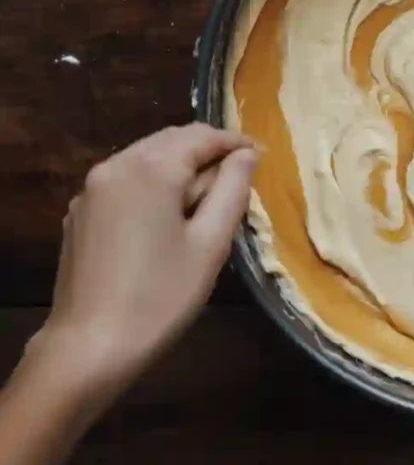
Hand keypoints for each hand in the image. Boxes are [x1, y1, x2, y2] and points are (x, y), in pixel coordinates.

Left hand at [32, 124, 256, 396]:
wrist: (90, 346)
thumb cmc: (161, 296)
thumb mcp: (210, 244)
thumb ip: (232, 190)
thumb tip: (246, 155)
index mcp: (150, 169)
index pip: (201, 136)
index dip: (236, 142)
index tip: (263, 156)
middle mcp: (115, 166)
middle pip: (171, 140)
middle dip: (208, 150)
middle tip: (242, 174)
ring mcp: (92, 189)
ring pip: (147, 157)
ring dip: (181, 165)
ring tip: (211, 195)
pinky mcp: (81, 213)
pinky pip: (126, 180)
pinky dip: (154, 182)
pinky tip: (170, 214)